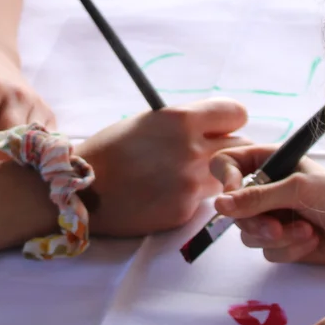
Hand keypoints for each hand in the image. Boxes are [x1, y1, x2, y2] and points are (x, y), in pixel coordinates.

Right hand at [77, 98, 247, 235]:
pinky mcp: (185, 210)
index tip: (220, 128)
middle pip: (242, 147)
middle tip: (211, 155)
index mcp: (181, 119)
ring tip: (182, 177)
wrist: (82, 190)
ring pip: (226, 177)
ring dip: (214, 176)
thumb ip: (183, 123)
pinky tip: (164, 196)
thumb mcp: (147, 122)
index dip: (229, 122)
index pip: (236, 114)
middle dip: (230, 150)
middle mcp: (192, 149)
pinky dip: (189, 198)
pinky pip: (202, 201)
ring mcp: (191, 183)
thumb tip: (212, 128)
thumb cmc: (110, 151)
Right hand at [210, 146, 324, 265]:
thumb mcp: (298, 190)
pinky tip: (312, 240)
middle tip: (276, 228)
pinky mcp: (286, 242)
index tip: (233, 201)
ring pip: (249, 234)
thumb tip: (219, 205)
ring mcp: (275, 216)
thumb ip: (257, 197)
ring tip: (306, 232)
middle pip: (234, 208)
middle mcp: (268, 188)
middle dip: (256, 222)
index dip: (226, 181)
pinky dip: (289, 250)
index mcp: (270, 162)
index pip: (227, 164)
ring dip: (276, 237)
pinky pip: (268, 252)